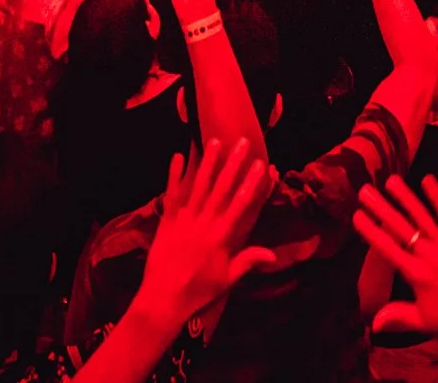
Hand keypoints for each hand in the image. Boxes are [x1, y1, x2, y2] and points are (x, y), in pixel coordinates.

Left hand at [134, 139, 277, 330]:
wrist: (164, 297)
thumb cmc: (199, 290)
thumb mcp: (227, 278)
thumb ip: (248, 261)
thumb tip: (273, 253)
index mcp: (221, 236)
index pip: (240, 204)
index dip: (251, 183)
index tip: (260, 164)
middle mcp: (204, 222)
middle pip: (220, 188)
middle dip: (232, 163)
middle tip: (241, 142)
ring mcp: (184, 218)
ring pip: (198, 185)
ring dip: (207, 162)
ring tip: (215, 141)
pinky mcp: (167, 220)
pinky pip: (172, 193)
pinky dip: (174, 174)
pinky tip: (178, 156)